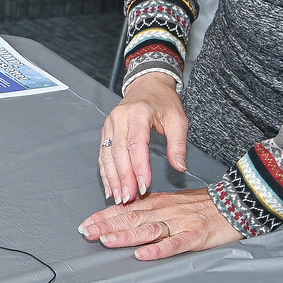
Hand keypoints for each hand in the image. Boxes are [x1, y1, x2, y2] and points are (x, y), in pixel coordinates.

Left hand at [78, 188, 240, 260]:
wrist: (237, 202)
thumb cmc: (203, 205)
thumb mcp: (172, 201)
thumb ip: (150, 208)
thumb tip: (123, 213)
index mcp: (158, 203)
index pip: (126, 209)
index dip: (104, 216)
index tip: (86, 224)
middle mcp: (165, 211)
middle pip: (131, 219)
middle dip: (107, 226)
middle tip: (87, 233)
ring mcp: (180, 223)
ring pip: (148, 230)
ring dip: (126, 236)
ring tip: (107, 241)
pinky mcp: (196, 236)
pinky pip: (175, 244)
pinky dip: (158, 249)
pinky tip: (144, 254)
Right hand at [100, 74, 189, 203]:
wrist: (148, 85)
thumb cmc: (163, 101)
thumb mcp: (178, 119)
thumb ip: (178, 144)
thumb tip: (180, 167)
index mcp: (138, 113)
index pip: (136, 144)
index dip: (139, 167)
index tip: (144, 186)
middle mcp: (119, 118)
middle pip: (118, 152)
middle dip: (123, 178)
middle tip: (129, 197)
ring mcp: (110, 124)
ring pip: (107, 155)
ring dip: (112, 178)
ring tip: (118, 196)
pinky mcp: (106, 131)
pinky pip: (103, 154)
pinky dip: (105, 172)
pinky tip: (109, 187)